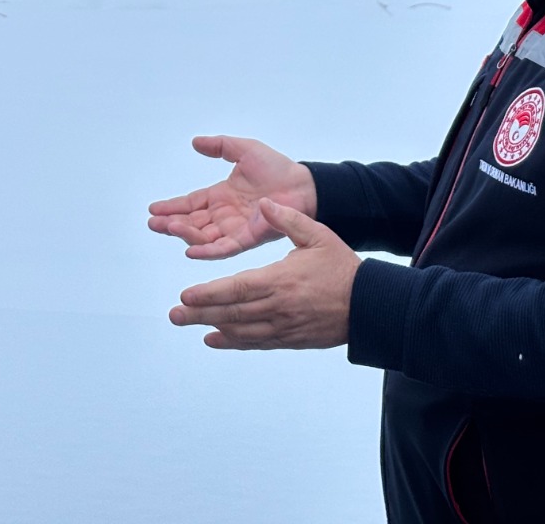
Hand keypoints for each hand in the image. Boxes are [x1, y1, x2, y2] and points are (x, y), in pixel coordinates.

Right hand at [148, 135, 317, 258]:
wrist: (303, 185)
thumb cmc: (278, 168)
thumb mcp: (244, 150)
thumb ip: (219, 146)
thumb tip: (195, 142)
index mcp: (222, 196)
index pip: (192, 204)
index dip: (173, 206)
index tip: (153, 209)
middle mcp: (225, 215)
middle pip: (192, 222)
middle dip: (171, 223)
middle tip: (152, 223)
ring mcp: (235, 228)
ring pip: (203, 236)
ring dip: (184, 234)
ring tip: (167, 227)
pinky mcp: (247, 239)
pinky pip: (224, 248)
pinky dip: (207, 250)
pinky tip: (190, 250)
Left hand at [169, 198, 359, 348]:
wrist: (370, 306)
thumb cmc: (343, 268)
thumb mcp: (318, 235)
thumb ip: (288, 219)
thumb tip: (264, 202)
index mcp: (281, 280)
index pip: (238, 288)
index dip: (210, 293)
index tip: (186, 295)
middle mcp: (278, 307)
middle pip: (233, 313)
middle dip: (200, 313)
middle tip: (174, 314)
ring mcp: (284, 326)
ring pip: (241, 331)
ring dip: (212, 328)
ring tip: (187, 324)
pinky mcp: (290, 339)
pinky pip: (256, 343)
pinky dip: (234, 343)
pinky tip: (214, 339)